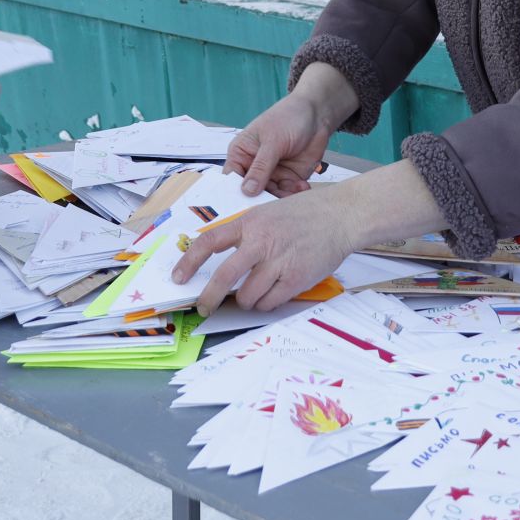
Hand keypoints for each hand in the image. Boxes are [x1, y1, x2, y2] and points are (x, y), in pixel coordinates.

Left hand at [172, 187, 358, 313]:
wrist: (341, 215)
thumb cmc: (306, 213)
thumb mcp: (268, 213)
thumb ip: (246, 233)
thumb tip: (222, 258)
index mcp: (250, 222)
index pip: (210, 242)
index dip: (189, 261)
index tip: (178, 277)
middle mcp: (262, 242)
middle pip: (224, 277)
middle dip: (209, 297)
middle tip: (204, 307)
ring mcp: (279, 261)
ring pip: (248, 296)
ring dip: (246, 301)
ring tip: (254, 294)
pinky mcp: (296, 278)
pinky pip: (270, 303)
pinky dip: (266, 303)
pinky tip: (272, 294)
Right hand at [227, 64, 357, 196]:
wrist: (317, 115)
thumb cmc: (287, 118)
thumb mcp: (272, 142)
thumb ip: (260, 167)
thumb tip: (247, 191)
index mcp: (241, 154)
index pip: (231, 179)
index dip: (233, 194)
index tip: (239, 208)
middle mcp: (254, 167)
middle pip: (251, 192)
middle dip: (259, 201)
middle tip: (268, 210)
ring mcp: (272, 174)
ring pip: (270, 196)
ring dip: (280, 198)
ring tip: (291, 193)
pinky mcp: (289, 178)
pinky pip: (287, 193)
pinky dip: (294, 194)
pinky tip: (302, 186)